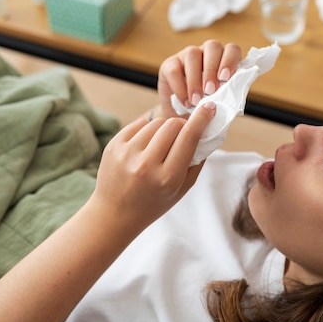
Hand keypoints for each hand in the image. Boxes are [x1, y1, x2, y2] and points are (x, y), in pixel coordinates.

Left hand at [88, 101, 216, 231]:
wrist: (115, 214)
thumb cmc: (153, 202)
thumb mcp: (181, 189)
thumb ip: (196, 161)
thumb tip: (206, 130)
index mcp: (167, 178)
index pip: (188, 137)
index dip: (201, 119)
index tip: (209, 107)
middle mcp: (145, 165)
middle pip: (172, 124)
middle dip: (181, 125)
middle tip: (182, 133)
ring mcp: (126, 154)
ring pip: (155, 122)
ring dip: (164, 129)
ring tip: (160, 146)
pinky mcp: (113, 146)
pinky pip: (138, 124)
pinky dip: (147, 130)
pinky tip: (145, 146)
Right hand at [157, 40, 241, 117]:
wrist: (182, 118)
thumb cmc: (204, 109)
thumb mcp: (218, 103)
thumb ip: (225, 98)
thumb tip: (229, 101)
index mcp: (223, 59)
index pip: (232, 49)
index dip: (230, 60)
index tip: (225, 78)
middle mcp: (206, 53)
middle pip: (212, 47)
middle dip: (212, 69)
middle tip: (210, 91)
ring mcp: (187, 55)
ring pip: (192, 53)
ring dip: (195, 78)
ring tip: (196, 100)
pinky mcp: (169, 64)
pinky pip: (174, 70)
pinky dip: (180, 88)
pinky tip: (185, 102)